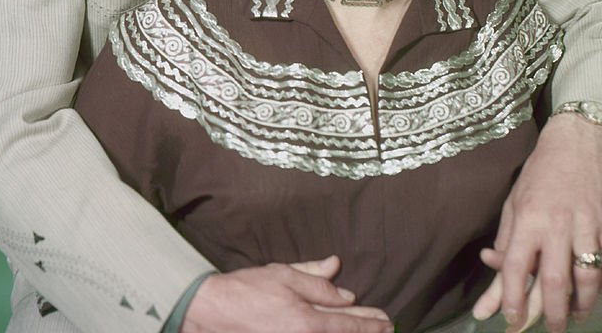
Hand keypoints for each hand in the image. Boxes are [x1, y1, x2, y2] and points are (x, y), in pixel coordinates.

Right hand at [181, 255, 392, 332]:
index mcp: (306, 320)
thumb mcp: (283, 275)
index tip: (387, 322)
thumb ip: (316, 281)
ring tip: (368, 331)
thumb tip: (343, 287)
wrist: (214, 312)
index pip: (347, 323)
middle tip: (388, 329)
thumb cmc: (248, 290)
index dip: (370, 323)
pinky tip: (336, 331)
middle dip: (367, 332)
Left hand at [474, 114, 601, 332]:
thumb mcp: (515, 198)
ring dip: (582, 305)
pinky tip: (597, 288)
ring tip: (574, 315)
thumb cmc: (541, 170)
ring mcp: (587, 224)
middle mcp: (557, 224)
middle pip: (555, 282)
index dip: (510, 298)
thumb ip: (508, 235)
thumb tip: (493, 264)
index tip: (510, 318)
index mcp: (527, 217)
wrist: (578, 140)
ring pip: (587, 279)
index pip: (515, 266)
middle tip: (550, 328)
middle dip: (551, 314)